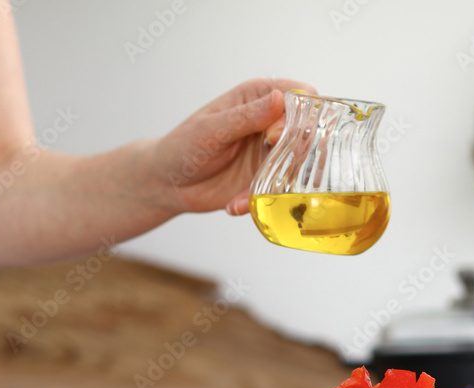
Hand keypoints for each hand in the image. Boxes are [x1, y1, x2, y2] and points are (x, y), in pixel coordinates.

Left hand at [150, 78, 315, 216]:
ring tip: (244, 195)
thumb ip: (246, 117)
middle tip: (268, 168)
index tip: (276, 135)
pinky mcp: (266, 179)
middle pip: (305, 132)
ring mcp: (270, 153)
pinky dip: (258, 201)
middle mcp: (269, 123)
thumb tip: (278, 99)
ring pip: (296, 165)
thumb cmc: (183, 147)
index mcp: (257, 97)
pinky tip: (234, 206)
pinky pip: (277, 191)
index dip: (298, 114)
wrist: (168, 183)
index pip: (297, 96)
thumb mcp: (211, 130)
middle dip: (293, 154)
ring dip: (275, 184)